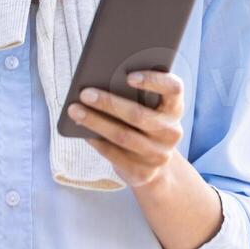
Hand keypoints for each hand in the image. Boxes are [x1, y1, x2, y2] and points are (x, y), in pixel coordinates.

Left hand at [66, 71, 183, 188]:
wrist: (153, 164)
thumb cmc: (143, 123)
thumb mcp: (147, 107)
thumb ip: (134, 93)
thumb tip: (99, 82)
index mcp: (174, 108)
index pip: (173, 88)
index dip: (154, 81)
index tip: (129, 76)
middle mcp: (171, 131)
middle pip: (139, 115)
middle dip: (109, 103)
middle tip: (85, 93)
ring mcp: (159, 154)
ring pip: (123, 136)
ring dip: (95, 122)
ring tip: (75, 110)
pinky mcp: (144, 173)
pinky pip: (115, 155)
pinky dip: (96, 141)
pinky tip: (82, 131)